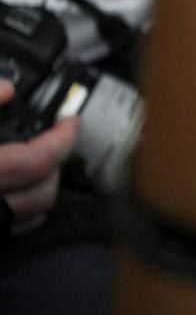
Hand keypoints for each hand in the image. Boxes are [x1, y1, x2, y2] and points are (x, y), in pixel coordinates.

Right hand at [0, 82, 77, 233]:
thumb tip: (6, 89)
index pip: (38, 160)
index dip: (62, 138)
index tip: (70, 122)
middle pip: (44, 190)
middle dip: (54, 163)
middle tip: (51, 140)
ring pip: (33, 212)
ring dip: (42, 187)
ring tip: (35, 161)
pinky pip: (15, 226)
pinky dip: (24, 210)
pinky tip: (18, 189)